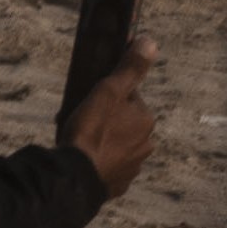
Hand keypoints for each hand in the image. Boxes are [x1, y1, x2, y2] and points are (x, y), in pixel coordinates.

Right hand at [64, 37, 159, 197]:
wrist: (76, 178)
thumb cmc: (92, 130)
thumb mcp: (109, 91)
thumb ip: (130, 68)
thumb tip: (150, 42)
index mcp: (146, 120)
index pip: (128, 97)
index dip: (107, 95)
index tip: (89, 99)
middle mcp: (146, 144)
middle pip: (123, 121)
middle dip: (104, 119)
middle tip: (80, 119)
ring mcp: (132, 167)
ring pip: (116, 145)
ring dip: (101, 141)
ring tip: (78, 140)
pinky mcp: (118, 185)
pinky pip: (109, 166)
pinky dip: (98, 161)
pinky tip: (83, 158)